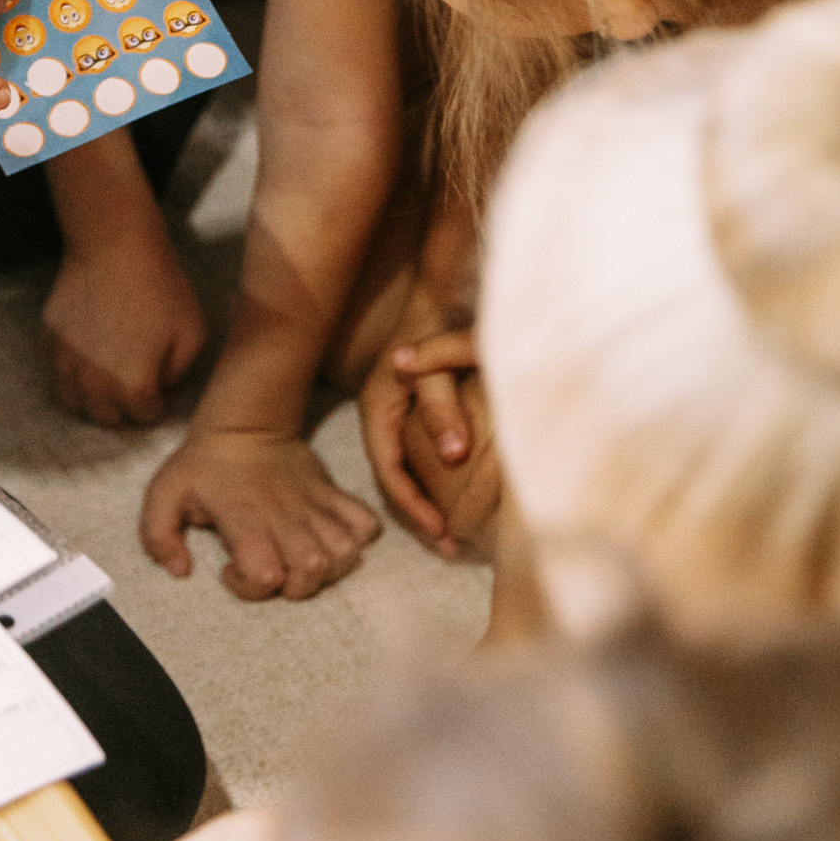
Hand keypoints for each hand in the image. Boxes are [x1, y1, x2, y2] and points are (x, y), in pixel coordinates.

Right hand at [43, 227, 207, 426]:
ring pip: (73, 401)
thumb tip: (163, 388)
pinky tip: (88, 351)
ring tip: (108, 378)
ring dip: (92, 398)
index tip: (162, 386)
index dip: (158, 403)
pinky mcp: (49, 338)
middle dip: (124, 408)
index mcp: (131, 386)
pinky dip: (71, 370)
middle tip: (136, 386)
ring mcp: (65, 361)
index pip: (144, 417)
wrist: (115, 244)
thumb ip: (180, 374)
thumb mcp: (193, 333)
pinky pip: (57, 369)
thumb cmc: (159, 286)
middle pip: (105, 418)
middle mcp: (92, 383)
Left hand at [141, 427, 380, 600]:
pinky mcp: (333, 495)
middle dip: (292, 587)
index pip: (265, 576)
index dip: (247, 587)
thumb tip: (181, 571)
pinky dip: (357, 539)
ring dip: (326, 569)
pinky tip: (329, 539)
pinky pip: (366, 525)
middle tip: (270, 569)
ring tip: (298, 559)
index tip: (231, 569)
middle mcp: (284, 517)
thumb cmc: (202, 463)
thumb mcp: (163, 494)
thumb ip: (158, 536)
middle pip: (311, 573)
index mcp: (244, 518)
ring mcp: (314, 506)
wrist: (244, 420)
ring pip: (344, 555)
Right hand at [354, 244, 479, 550]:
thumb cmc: (438, 327)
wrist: (443, 293)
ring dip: (430, 502)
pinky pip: (422, 457)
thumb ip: (442, 408)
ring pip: (409, 470)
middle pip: (396, 478)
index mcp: (377, 410)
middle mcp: (383, 417)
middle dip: (421, 515)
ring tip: (457, 533)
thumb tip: (454, 455)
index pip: (389, 473)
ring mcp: (400, 416)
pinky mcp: (418, 413)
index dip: (414, 507)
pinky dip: (438, 481)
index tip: (442, 534)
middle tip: (452, 547)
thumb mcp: (438, 368)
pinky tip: (462, 495)